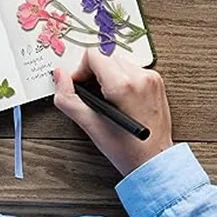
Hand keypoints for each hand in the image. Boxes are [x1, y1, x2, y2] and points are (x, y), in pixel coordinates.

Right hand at [53, 51, 172, 175]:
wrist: (155, 161)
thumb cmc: (127, 150)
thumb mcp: (91, 126)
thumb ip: (69, 98)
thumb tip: (59, 76)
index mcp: (123, 85)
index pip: (93, 55)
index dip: (81, 69)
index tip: (80, 86)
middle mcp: (140, 76)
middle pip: (105, 56)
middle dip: (94, 73)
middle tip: (93, 96)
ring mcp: (151, 78)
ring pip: (118, 62)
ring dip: (108, 76)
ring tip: (107, 100)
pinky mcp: (157, 82)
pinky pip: (132, 69)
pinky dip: (122, 79)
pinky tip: (121, 100)